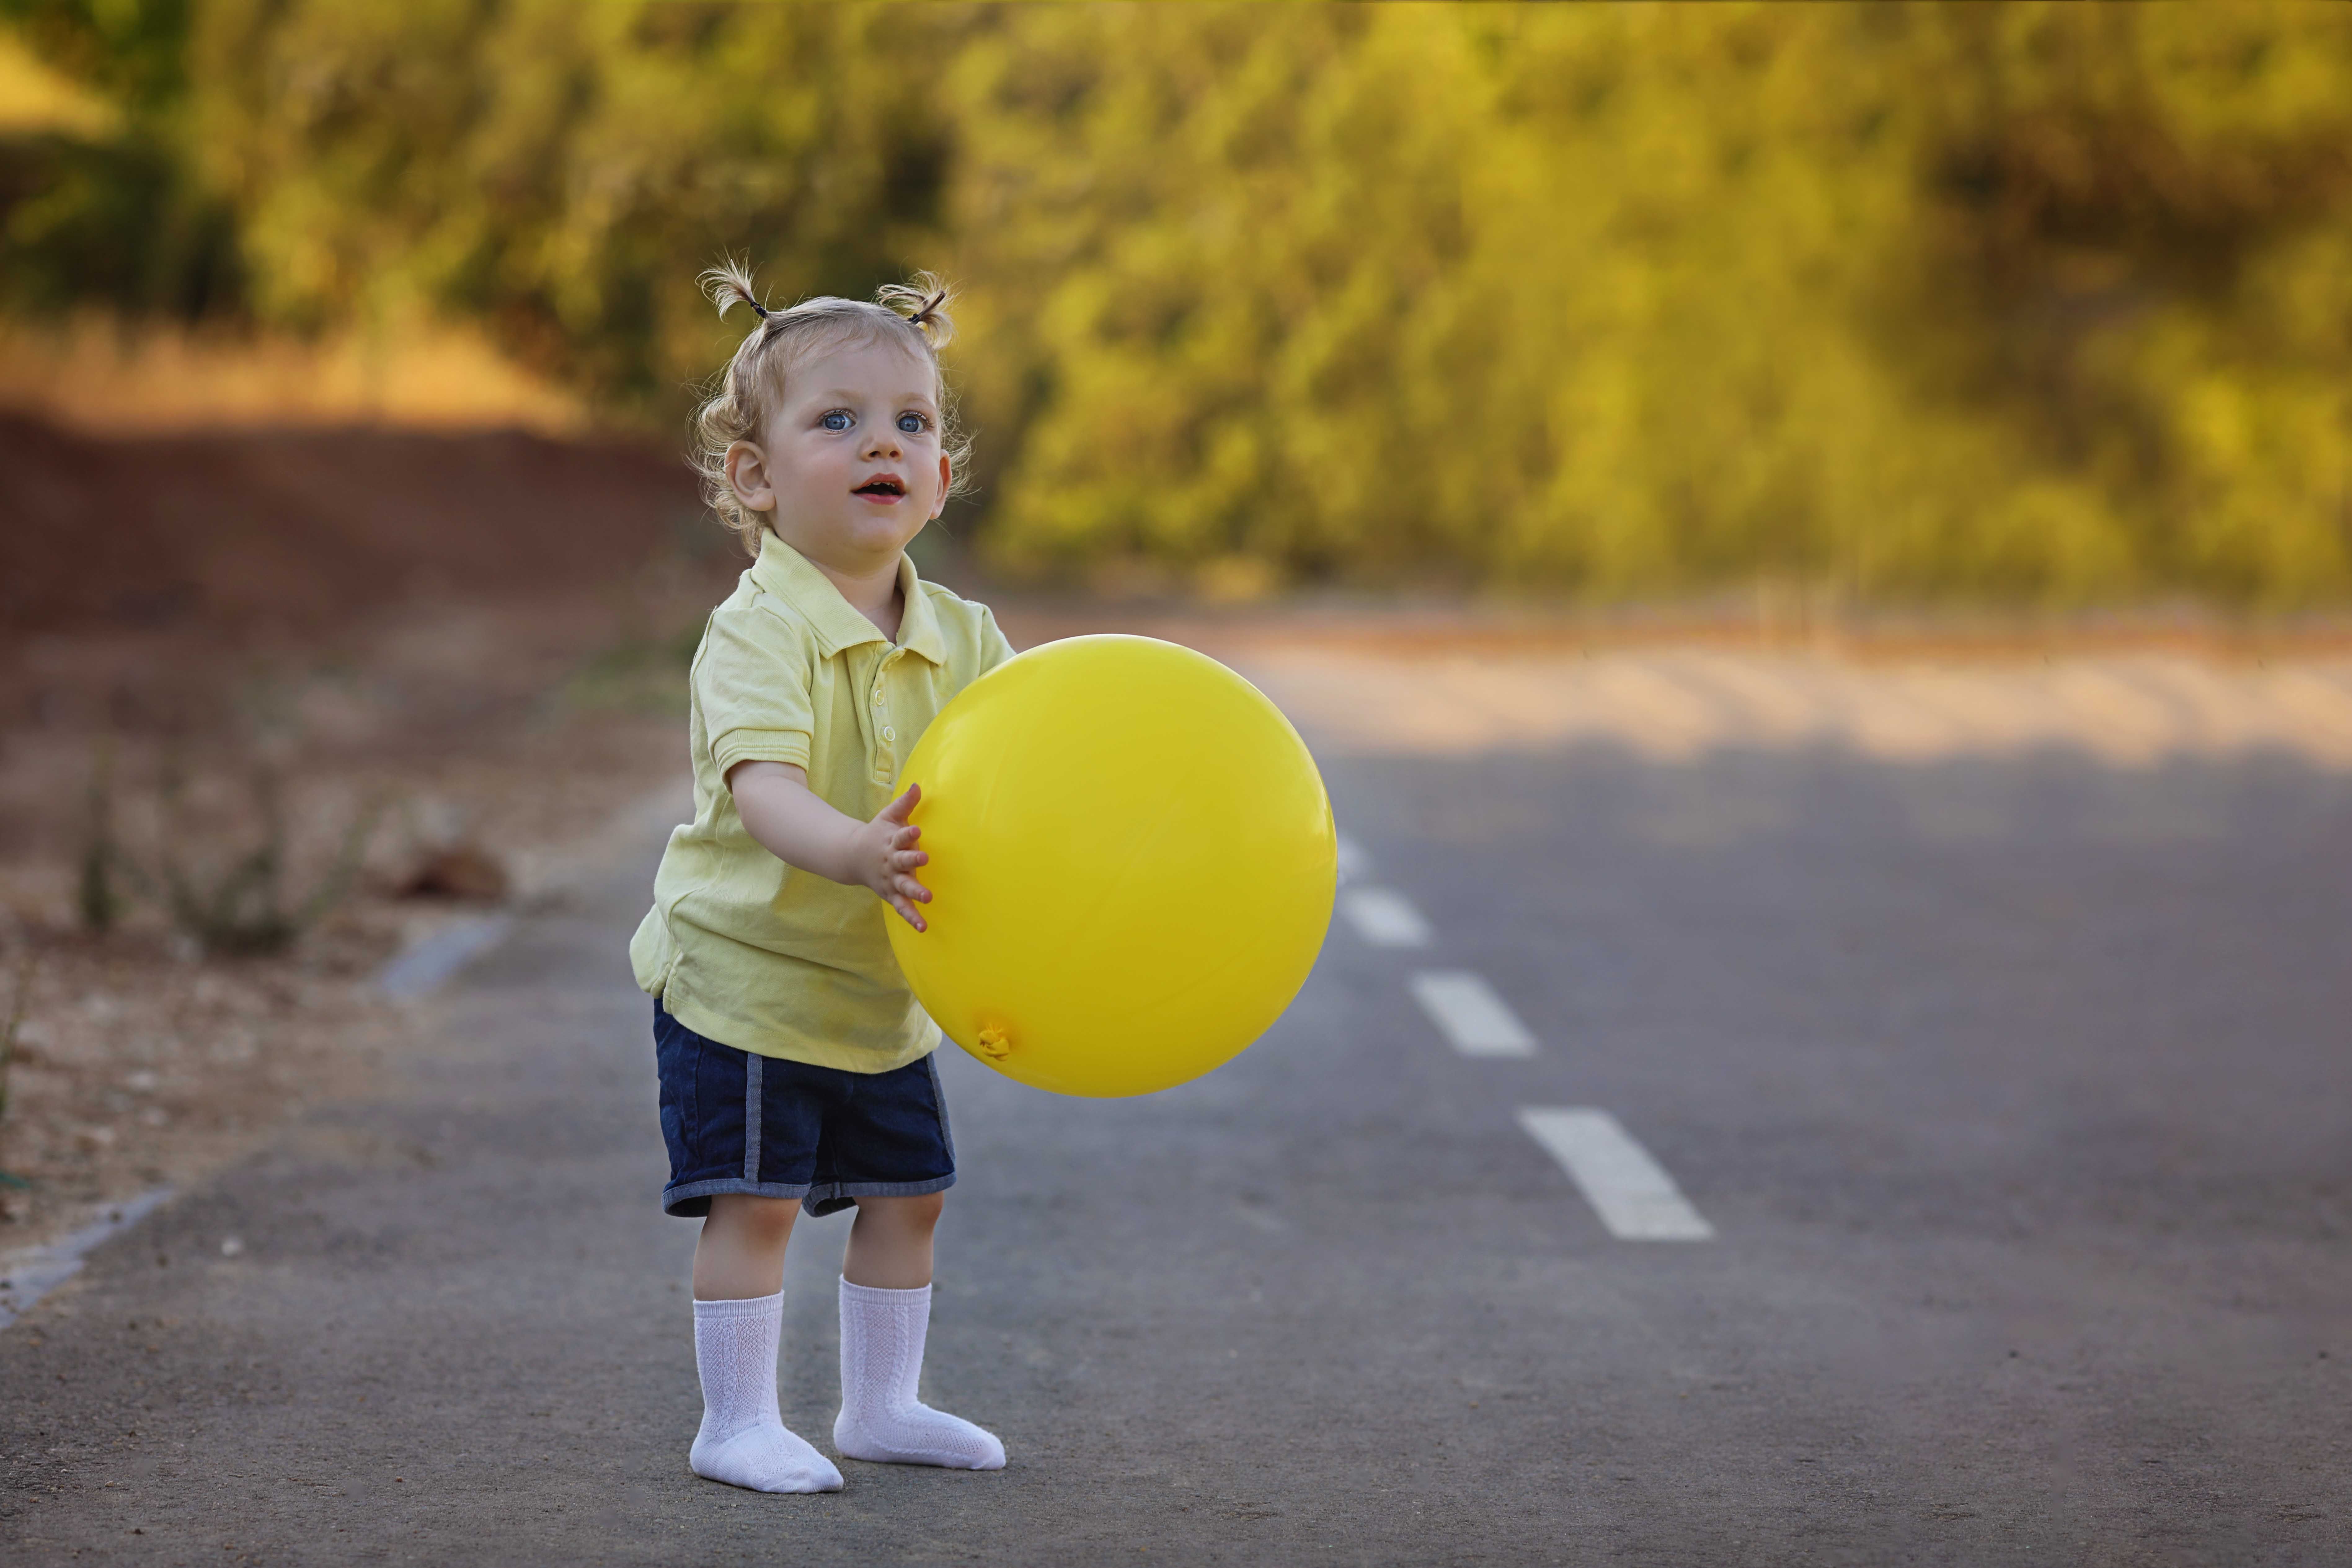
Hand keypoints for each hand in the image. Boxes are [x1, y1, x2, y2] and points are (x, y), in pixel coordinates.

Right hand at [850, 784, 930, 930]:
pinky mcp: (892, 894)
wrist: (852, 855)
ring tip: (928, 898)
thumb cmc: (878, 834)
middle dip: (912, 861)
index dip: (908, 834)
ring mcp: (891, 880)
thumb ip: (904, 803)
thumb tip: (918, 785)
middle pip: (902, 861)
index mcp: (891, 842)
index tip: (916, 830)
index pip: (900, 836)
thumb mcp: (888, 816)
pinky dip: (911, 917)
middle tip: (924, 860)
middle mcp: (891, 862)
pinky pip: (902, 908)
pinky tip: (923, 927)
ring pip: (903, 887)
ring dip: (915, 892)